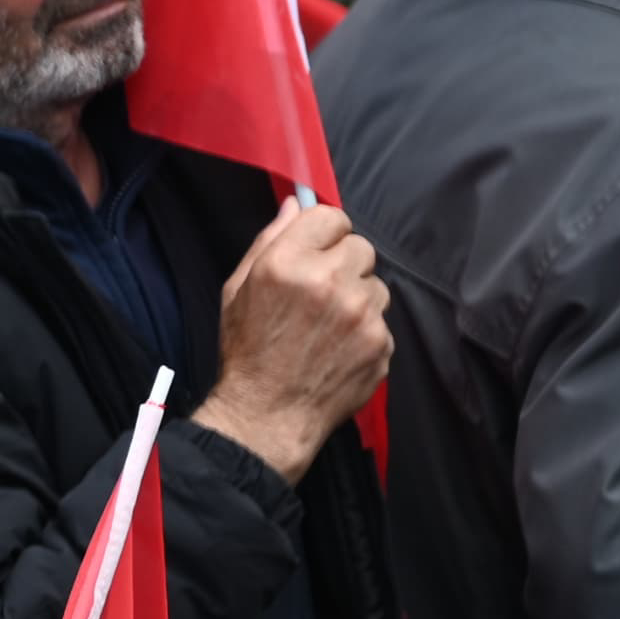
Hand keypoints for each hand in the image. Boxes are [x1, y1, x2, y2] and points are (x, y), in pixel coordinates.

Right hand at [189, 199, 391, 482]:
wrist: (267, 412)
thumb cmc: (247, 350)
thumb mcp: (237, 289)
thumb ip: (268, 241)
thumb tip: (294, 206)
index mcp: (286, 263)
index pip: (331, 216)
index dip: (325, 233)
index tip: (317, 249)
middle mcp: (328, 282)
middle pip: (361, 246)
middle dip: (343, 263)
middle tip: (321, 291)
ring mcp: (360, 314)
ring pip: (376, 284)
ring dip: (358, 297)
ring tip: (329, 324)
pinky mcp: (381, 342)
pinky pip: (382, 320)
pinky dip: (365, 330)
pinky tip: (339, 347)